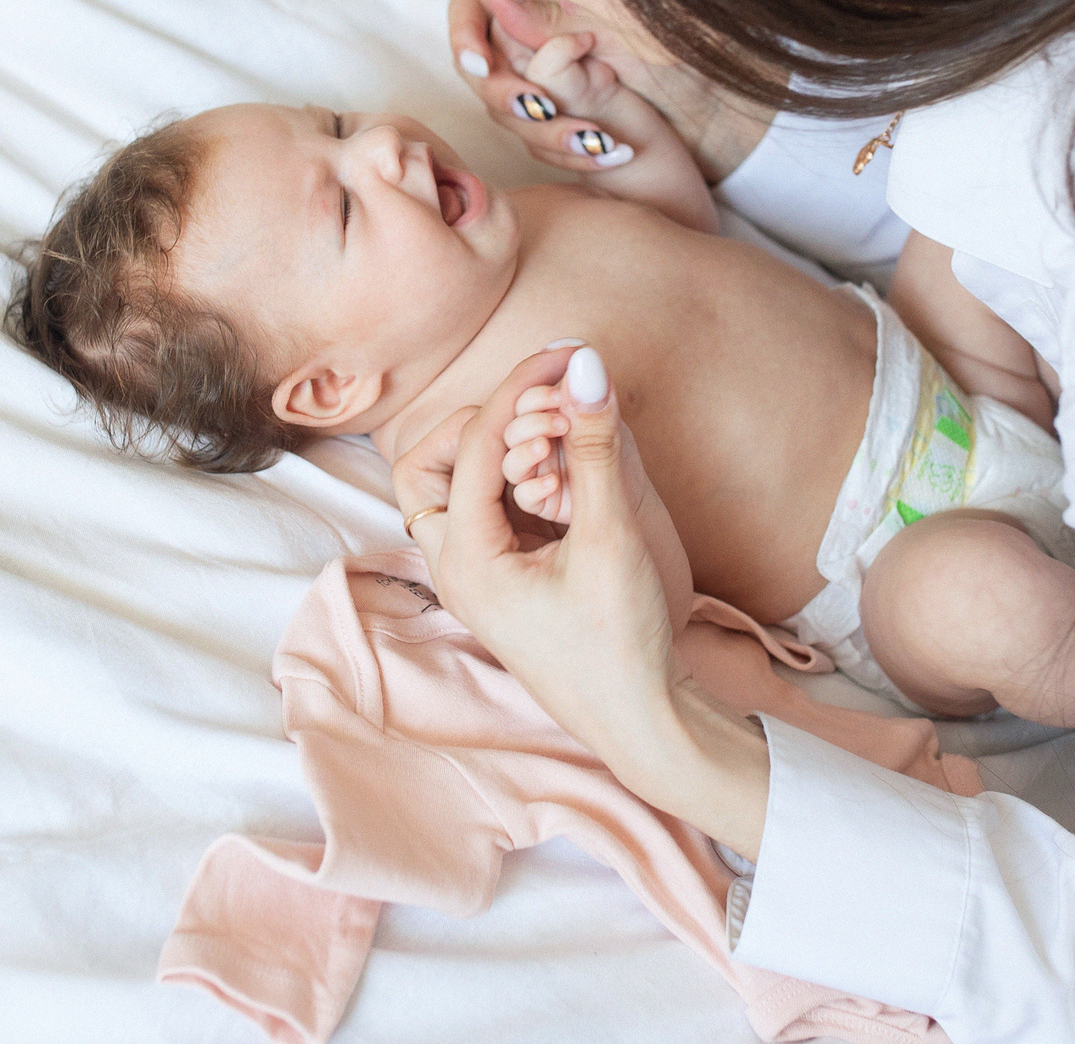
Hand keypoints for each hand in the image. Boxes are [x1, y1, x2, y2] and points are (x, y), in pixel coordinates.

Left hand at [392, 344, 774, 856]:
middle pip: (429, 463)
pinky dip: (518, 478)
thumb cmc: (624, 645)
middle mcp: (456, 567)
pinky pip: (489, 508)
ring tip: (558, 437)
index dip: (522, 386)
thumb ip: (594, 447)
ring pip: (454, 486)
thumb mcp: (613, 538)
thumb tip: (586, 364)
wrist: (645, 723)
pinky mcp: (504, 581)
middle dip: (482, 421)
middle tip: (544, 404)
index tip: (567, 352)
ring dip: (499, 449)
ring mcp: (476, 576)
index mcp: (467, 560)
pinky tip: (568, 472)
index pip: (476, 442)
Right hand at [448, 0, 775, 179]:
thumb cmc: (676, 42)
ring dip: (553, 133)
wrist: (726, 100)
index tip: (478, 62)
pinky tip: (614, 153)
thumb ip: (547, 10)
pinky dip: (579, 153)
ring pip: (511, 118)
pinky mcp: (566, 128)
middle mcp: (532, 43)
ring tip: (598, 138)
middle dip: (509, 96)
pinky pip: (545, 149)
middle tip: (540, 106)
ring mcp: (545, 89)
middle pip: (479, 71)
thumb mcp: (610, 21)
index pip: (468, 10)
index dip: (465, 35)